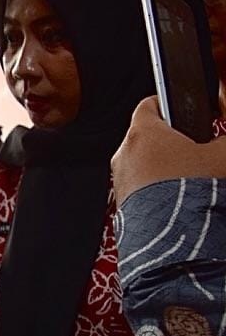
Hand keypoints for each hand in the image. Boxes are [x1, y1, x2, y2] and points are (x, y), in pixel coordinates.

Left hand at [111, 97, 225, 203]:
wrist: (171, 234)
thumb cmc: (190, 189)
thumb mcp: (222, 156)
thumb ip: (224, 140)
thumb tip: (223, 141)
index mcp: (143, 132)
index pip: (149, 104)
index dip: (167, 101)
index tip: (178, 105)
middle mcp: (124, 153)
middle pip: (146, 136)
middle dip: (169, 140)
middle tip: (192, 146)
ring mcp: (120, 179)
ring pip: (142, 163)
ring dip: (162, 165)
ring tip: (187, 175)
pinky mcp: (121, 203)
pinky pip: (138, 186)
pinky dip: (154, 187)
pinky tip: (175, 195)